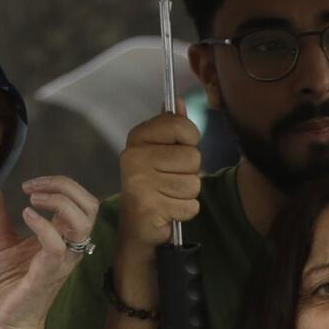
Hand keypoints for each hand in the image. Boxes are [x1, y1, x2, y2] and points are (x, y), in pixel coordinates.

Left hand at [0, 174, 99, 328]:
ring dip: (58, 202)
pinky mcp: (48, 274)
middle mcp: (70, 247)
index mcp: (64, 237)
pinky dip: (43, 225)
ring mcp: (62, 260)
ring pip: (82, 222)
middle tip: (32, 189)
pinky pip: (57, 245)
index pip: (82, 201)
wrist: (10, 320)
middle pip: (90, 206)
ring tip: (32, 200)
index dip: (60, 184)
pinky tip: (26, 215)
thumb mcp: (2, 239)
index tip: (28, 185)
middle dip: (64, 187)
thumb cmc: (13, 284)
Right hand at [118, 105, 202, 253]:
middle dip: (190, 172)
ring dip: (187, 194)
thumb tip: (179, 101)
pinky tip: (168, 210)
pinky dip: (185, 211)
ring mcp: (140, 182)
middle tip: (171, 180)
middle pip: (192, 157)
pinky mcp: (149, 206)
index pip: (181, 125)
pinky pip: (190, 206)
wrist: (137, 227)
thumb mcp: (160, 152)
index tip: (180, 151)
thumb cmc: (153, 185)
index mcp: (138, 138)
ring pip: (193, 183)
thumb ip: (172, 128)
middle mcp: (134, 156)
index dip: (190, 140)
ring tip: (169, 196)